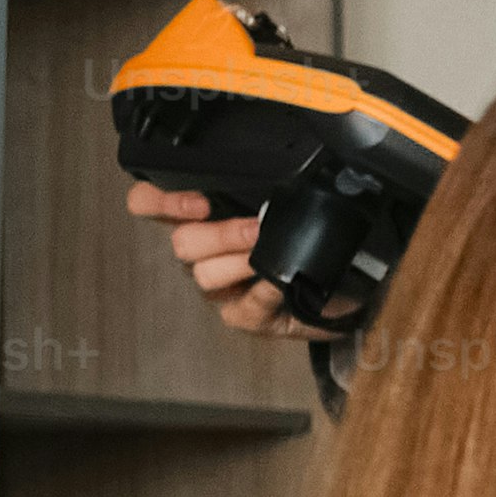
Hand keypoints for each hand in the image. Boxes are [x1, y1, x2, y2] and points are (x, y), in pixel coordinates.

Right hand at [126, 179, 312, 340]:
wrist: (346, 285)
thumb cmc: (308, 241)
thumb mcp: (284, 203)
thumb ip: (262, 188)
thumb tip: (269, 180)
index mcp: (200, 217)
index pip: (149, 203)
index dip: (160, 201)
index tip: (198, 202)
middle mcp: (202, 252)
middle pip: (182, 242)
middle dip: (221, 234)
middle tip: (256, 228)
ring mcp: (219, 287)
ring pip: (205, 274)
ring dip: (240, 261)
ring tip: (271, 253)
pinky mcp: (242, 316)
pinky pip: (242, 307)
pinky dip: (264, 292)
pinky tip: (282, 284)